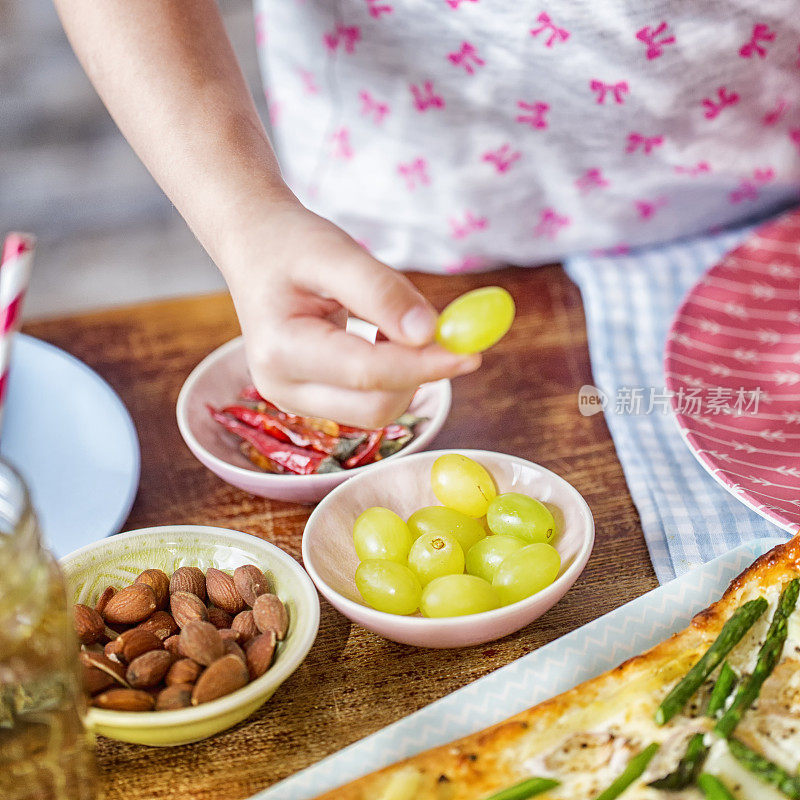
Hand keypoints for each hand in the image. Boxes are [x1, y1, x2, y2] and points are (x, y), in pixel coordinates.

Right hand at [222, 204, 480, 427]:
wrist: (254, 248)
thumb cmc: (289, 244)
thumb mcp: (335, 252)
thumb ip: (381, 292)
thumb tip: (429, 332)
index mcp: (280, 349)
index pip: (368, 372)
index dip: (424, 364)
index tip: (471, 352)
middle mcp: (282, 387)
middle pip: (375, 406)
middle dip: (418, 373)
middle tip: (441, 330)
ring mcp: (294, 400)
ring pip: (376, 410)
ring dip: (407, 374)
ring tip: (394, 322)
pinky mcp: (311, 400)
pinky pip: (368, 402)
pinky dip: (393, 375)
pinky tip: (383, 337)